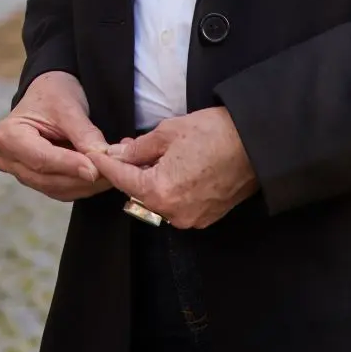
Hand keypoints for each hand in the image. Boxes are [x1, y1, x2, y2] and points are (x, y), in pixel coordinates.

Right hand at [0, 71, 111, 201]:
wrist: (50, 93)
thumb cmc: (54, 93)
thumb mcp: (69, 107)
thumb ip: (84, 134)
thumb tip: (101, 159)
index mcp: (8, 136)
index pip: (40, 158)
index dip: (69, 166)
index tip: (95, 170)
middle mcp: (8, 159)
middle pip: (47, 178)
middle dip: (82, 178)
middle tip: (112, 172)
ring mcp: (20, 172)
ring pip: (56, 188)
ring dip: (86, 185)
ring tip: (112, 173)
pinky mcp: (36, 180)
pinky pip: (61, 190)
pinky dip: (83, 185)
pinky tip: (102, 176)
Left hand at [89, 107, 257, 229]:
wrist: (255, 143)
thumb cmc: (213, 133)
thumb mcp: (168, 132)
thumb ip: (138, 148)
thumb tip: (119, 154)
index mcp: (160, 192)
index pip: (121, 180)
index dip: (106, 164)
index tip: (95, 155)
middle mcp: (173, 212)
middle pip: (138, 193)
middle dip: (130, 172)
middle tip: (127, 149)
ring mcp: (191, 218)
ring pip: (157, 200)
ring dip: (149, 181)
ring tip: (151, 156)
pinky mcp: (206, 217)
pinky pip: (176, 205)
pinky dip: (169, 189)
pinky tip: (172, 168)